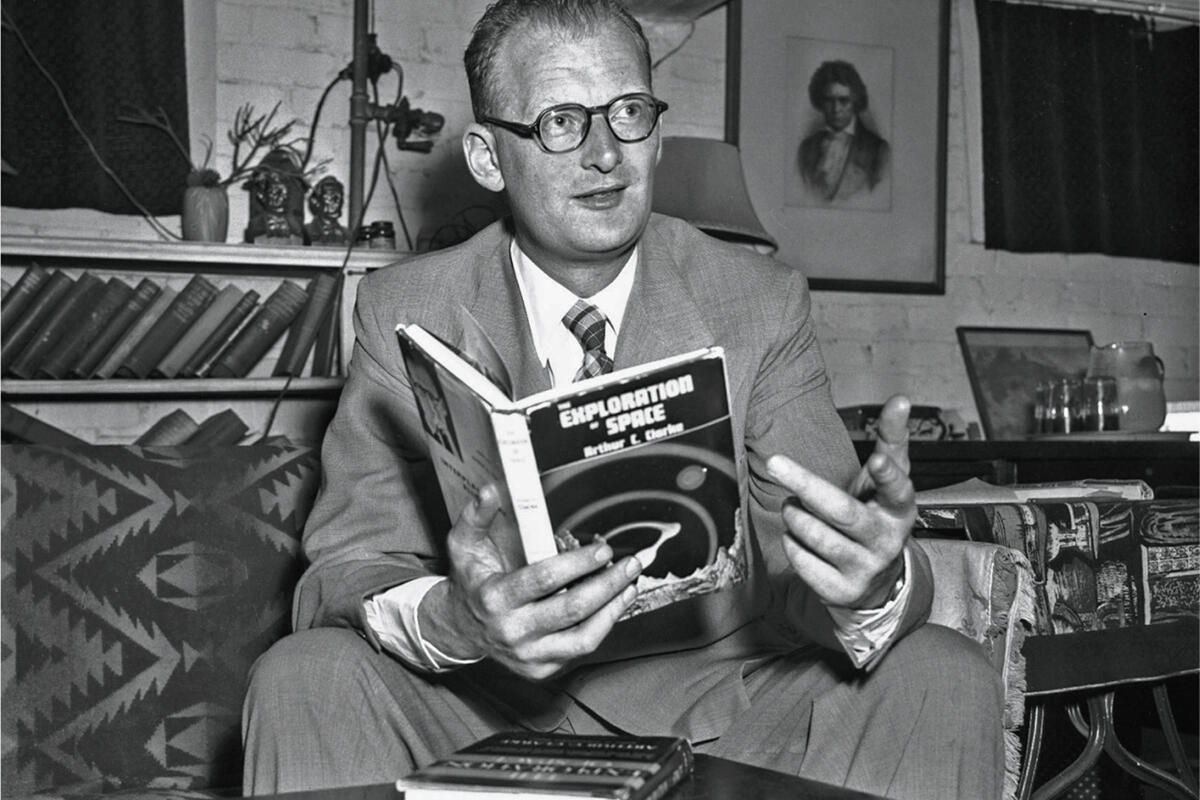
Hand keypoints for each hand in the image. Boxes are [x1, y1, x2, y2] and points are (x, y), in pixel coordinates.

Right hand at [422, 483, 641, 680]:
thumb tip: (491, 491)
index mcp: (495, 598)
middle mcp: (513, 630)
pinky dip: (602, 626)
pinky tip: (613, 605)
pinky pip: (579, 649)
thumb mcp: (463, 545)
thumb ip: (477, 516)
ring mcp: (528, 654)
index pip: (544, 580)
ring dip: (613, 610)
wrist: (461, 628)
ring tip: (629, 586)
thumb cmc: (470, 582)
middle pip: (571, 610)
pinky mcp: (541, 668)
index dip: (578, 563)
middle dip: (607, 584)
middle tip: (629, 565)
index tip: (602, 549)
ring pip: (583, 638)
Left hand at [768, 394, 915, 609]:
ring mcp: (865, 569)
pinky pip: (801, 560)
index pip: (898, 490)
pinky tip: (799, 538)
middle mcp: (886, 540)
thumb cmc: (876, 513)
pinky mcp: (841, 591)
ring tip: (794, 507)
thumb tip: (900, 398)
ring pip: (814, 535)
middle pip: (841, 511)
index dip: (888, 475)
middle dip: (805, 484)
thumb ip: (892, 439)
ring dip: (794, 515)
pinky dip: (792, 543)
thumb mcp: (888, 480)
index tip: (878, 459)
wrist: (877, 578)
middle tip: (775, 462)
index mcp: (900, 509)